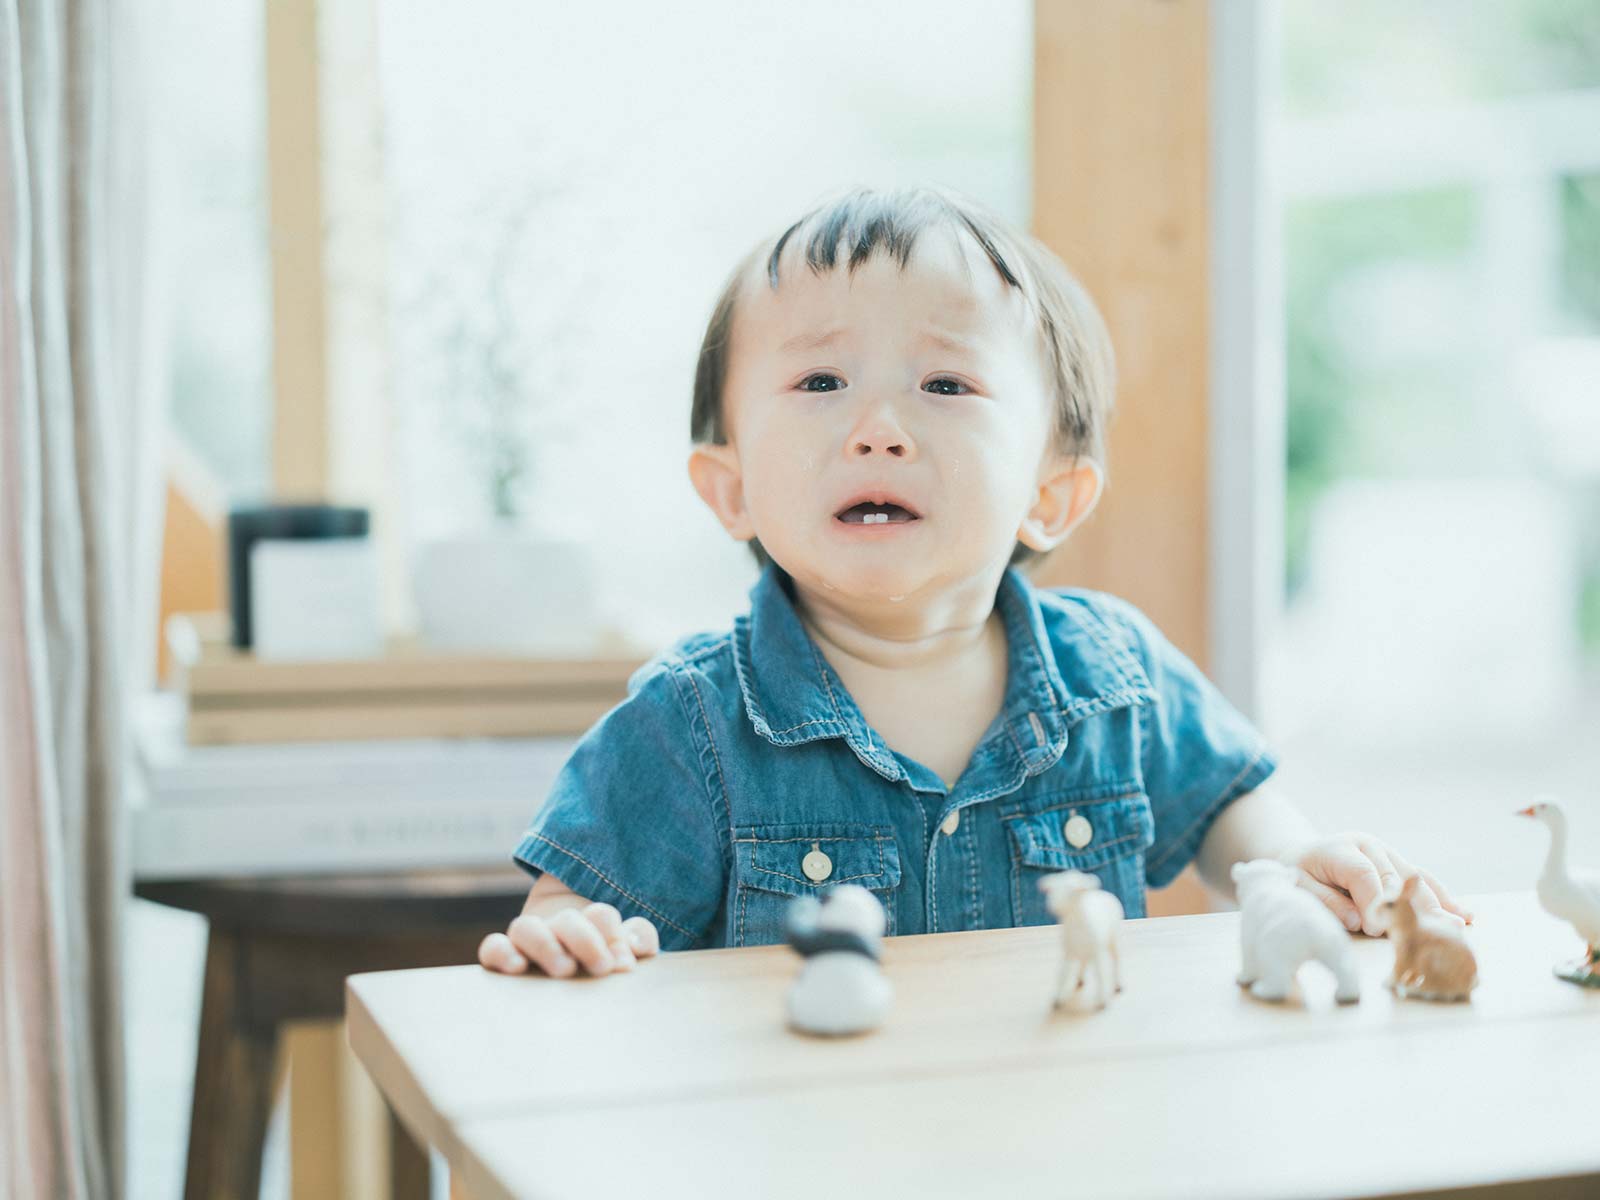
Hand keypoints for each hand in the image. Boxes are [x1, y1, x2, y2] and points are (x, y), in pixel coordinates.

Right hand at [478, 902, 660, 976]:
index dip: (615, 937)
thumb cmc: (606, 964)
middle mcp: (557, 928)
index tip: (624, 967)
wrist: (571, 981)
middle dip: (586, 941)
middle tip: (601, 968)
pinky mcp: (505, 960)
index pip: (601, 916)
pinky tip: (517, 967)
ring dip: (546, 946)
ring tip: (564, 970)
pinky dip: (500, 953)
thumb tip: (633, 946)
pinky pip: (492, 949)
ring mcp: (529, 942)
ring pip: (526, 928)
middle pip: (568, 920)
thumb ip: (639, 940)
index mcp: (590, 923)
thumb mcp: (628, 951)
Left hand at [1281, 833, 1472, 935]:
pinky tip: (1465, 914)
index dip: (1373, 901)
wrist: (1304, 856)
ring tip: (1456, 928)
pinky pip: (1425, 880)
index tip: (1377, 930)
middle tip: (1421, 938)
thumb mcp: (1299, 886)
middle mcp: (1368, 845)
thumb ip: (1326, 901)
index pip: (1362, 874)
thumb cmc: (1300, 875)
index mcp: (1340, 848)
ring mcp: (1388, 853)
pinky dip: (1444, 898)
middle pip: (1394, 876)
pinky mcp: (1400, 864)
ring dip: (1436, 905)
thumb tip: (1358, 921)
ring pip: (1415, 879)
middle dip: (1408, 908)